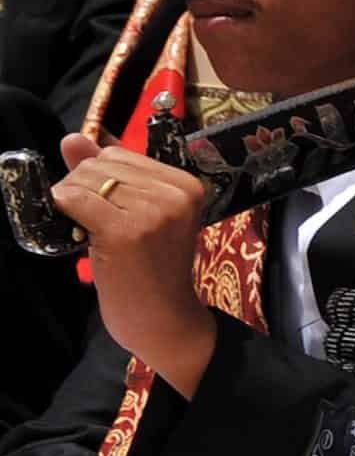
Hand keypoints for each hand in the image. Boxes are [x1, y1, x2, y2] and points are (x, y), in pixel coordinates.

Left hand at [49, 133, 221, 395]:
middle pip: (102, 163)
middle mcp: (176, 194)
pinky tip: (79, 232)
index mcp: (188, 185)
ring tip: (91, 230)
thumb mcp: (140, 213)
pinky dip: (64, 211)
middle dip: (84, 187)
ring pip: (84, 179)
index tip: (113, 208)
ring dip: (72, 201)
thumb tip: (73, 137)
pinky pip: (74, 199)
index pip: (121, 153)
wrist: (163, 318)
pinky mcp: (125, 231)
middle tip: (97, 222)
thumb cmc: (152, 268)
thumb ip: (109, 172)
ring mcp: (152, 213)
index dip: (101, 177)